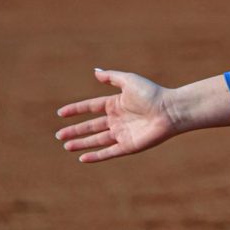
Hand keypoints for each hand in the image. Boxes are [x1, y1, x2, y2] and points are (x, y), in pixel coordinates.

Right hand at [55, 68, 176, 162]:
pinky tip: (83, 158)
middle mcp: (118, 119)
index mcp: (117, 103)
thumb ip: (112, 77)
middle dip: (75, 131)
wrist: (170, 111)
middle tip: (59, 135)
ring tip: (66, 146)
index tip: (61, 113)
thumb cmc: (152, 93)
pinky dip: (96, 156)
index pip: (91, 107)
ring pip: (97, 140)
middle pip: (91, 126)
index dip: (76, 110)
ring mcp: (123, 133)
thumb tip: (95, 71)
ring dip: (82, 143)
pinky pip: (109, 152)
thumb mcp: (129, 81)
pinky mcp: (129, 146)